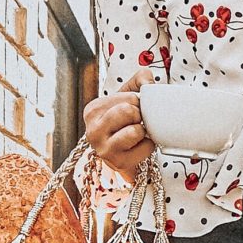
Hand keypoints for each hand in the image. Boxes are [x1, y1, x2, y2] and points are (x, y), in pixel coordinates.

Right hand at [83, 67, 155, 183]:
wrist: (122, 151)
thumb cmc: (124, 121)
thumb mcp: (127, 95)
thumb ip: (140, 79)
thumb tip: (149, 83)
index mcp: (92, 110)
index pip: (128, 97)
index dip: (137, 102)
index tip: (131, 108)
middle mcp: (93, 131)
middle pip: (129, 111)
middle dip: (138, 115)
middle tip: (135, 121)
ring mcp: (104, 149)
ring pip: (135, 131)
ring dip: (142, 131)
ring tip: (136, 133)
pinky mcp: (118, 163)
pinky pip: (146, 147)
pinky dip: (148, 146)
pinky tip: (138, 146)